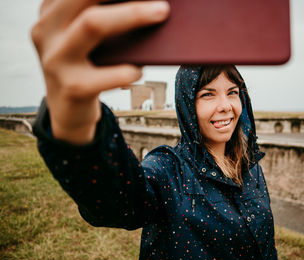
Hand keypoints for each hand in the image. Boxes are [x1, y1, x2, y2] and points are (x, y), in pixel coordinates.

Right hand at [31, 0, 169, 143]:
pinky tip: (139, 68)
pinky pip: (103, 75)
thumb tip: (149, 2)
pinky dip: (127, 69)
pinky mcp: (71, 87)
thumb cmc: (87, 66)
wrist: (69, 110)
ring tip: (161, 12)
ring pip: (93, 23)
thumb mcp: (86, 37)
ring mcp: (56, 59)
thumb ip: (101, 15)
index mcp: (52, 12)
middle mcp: (47, 29)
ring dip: (132, 14)